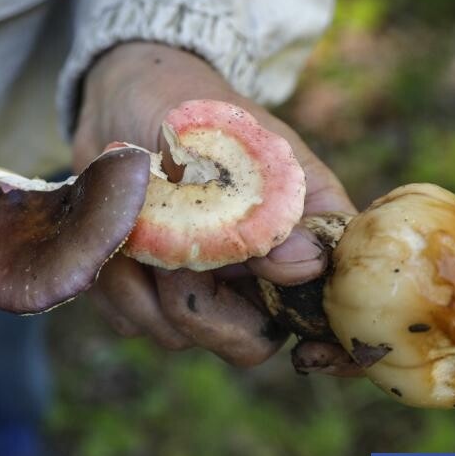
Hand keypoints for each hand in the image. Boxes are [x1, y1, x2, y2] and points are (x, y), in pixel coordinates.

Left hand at [74, 43, 356, 368]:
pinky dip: (112, 281)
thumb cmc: (190, 106)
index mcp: (302, 229)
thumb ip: (258, 202)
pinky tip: (112, 235)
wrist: (122, 98)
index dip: (340, 347)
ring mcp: (203, 284)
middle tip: (171, 262)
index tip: (313, 356)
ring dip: (141, 284)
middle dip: (201, 312)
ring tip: (130, 226)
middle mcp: (257, 269)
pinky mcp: (151, 290)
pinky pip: (130, 320)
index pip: (342, 305)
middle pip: (249, 343)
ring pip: (177, 335)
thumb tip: (305, 267)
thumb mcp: (225, 140)